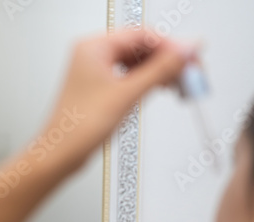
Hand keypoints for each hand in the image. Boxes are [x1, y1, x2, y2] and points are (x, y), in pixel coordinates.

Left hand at [43, 28, 194, 169]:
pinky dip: (147, 82)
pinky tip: (160, 89)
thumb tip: (186, 51)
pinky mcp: (99, 87)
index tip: (192, 58)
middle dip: (168, 60)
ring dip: (159, 72)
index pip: (142, 35)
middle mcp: (92, 55)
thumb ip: (161, 69)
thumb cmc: (78, 127)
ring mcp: (95, 71)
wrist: (61, 153)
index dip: (171, 46)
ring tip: (180, 84)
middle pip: (140, 47)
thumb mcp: (127, 94)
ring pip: (136, 62)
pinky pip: (129, 76)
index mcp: (93, 47)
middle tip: (190, 74)